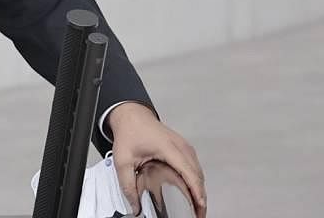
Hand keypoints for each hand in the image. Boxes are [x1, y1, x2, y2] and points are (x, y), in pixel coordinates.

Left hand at [107, 102, 206, 217]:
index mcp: (168, 148)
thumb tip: (135, 205)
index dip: (196, 191)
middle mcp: (181, 146)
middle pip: (198, 175)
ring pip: (198, 171)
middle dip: (200, 196)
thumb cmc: (129, 132)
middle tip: (197, 214)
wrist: (131, 115)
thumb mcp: (123, 160)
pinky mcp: (183, 147)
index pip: (189, 172)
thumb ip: (127, 184)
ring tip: (196, 207)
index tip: (199, 206)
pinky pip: (195, 166)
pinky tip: (192, 191)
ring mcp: (184, 146)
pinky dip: (196, 180)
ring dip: (200, 189)